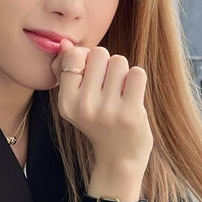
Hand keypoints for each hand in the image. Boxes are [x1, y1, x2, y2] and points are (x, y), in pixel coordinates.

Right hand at [52, 40, 152, 167]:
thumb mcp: (75, 102)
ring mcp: (108, 110)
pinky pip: (137, 73)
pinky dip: (137, 79)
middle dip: (106, 64)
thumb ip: (68, 72)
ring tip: (120, 93)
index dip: (85, 57)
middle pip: (99, 53)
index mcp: (66, 102)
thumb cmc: (98, 123)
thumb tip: (65, 43)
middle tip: (108, 87)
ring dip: (123, 72)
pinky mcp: (131, 113)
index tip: (91, 73)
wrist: (119, 157)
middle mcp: (84, 106)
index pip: (73, 55)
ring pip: (119, 61)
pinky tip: (132, 96)